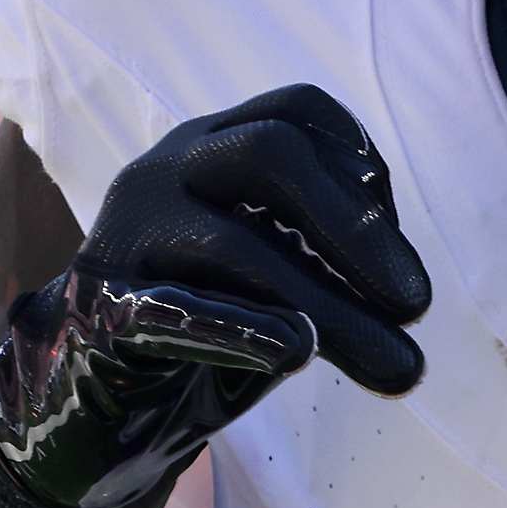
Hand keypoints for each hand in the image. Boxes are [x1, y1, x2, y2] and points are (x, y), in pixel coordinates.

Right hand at [0, 85, 430, 507]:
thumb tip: (407, 295)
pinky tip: (299, 350)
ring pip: (239, 248)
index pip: (293, 110)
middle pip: (269, 154)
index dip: (358, 154)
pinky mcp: (105, 310)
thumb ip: (327, 261)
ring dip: (333, 309)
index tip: (395, 222)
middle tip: (417, 302)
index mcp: (208, 148)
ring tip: (399, 367)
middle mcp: (164, 172)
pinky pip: (180, 311)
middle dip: (355, 227)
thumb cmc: (201, 324)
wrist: (89, 397)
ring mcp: (128, 236)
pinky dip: (246, 328)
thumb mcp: (270, 274)